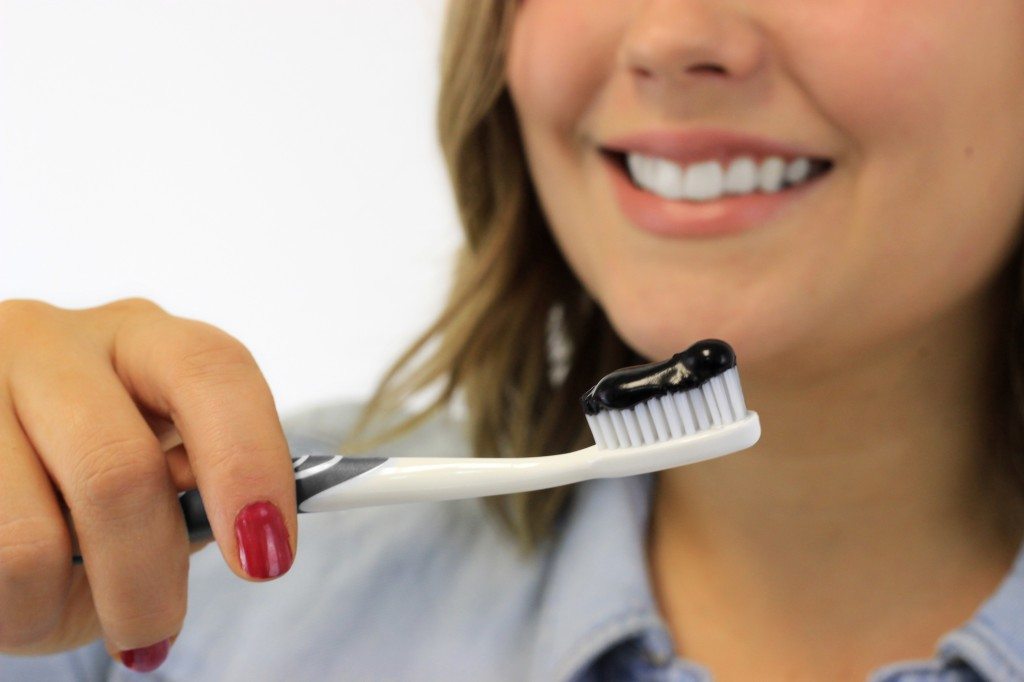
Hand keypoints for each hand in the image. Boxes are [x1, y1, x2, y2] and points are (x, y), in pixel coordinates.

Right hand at [0, 297, 296, 668]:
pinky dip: (11, 608)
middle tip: (155, 634)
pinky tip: (17, 588)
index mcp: (143, 337)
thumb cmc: (89, 473)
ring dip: (55, 610)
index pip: (213, 374)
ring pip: (27, 542)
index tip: (266, 558)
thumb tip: (238, 531)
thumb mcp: (155, 463)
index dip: (249, 466)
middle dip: (147, 578)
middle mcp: (53, 342)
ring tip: (61, 608)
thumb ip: (193, 485)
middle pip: (117, 470)